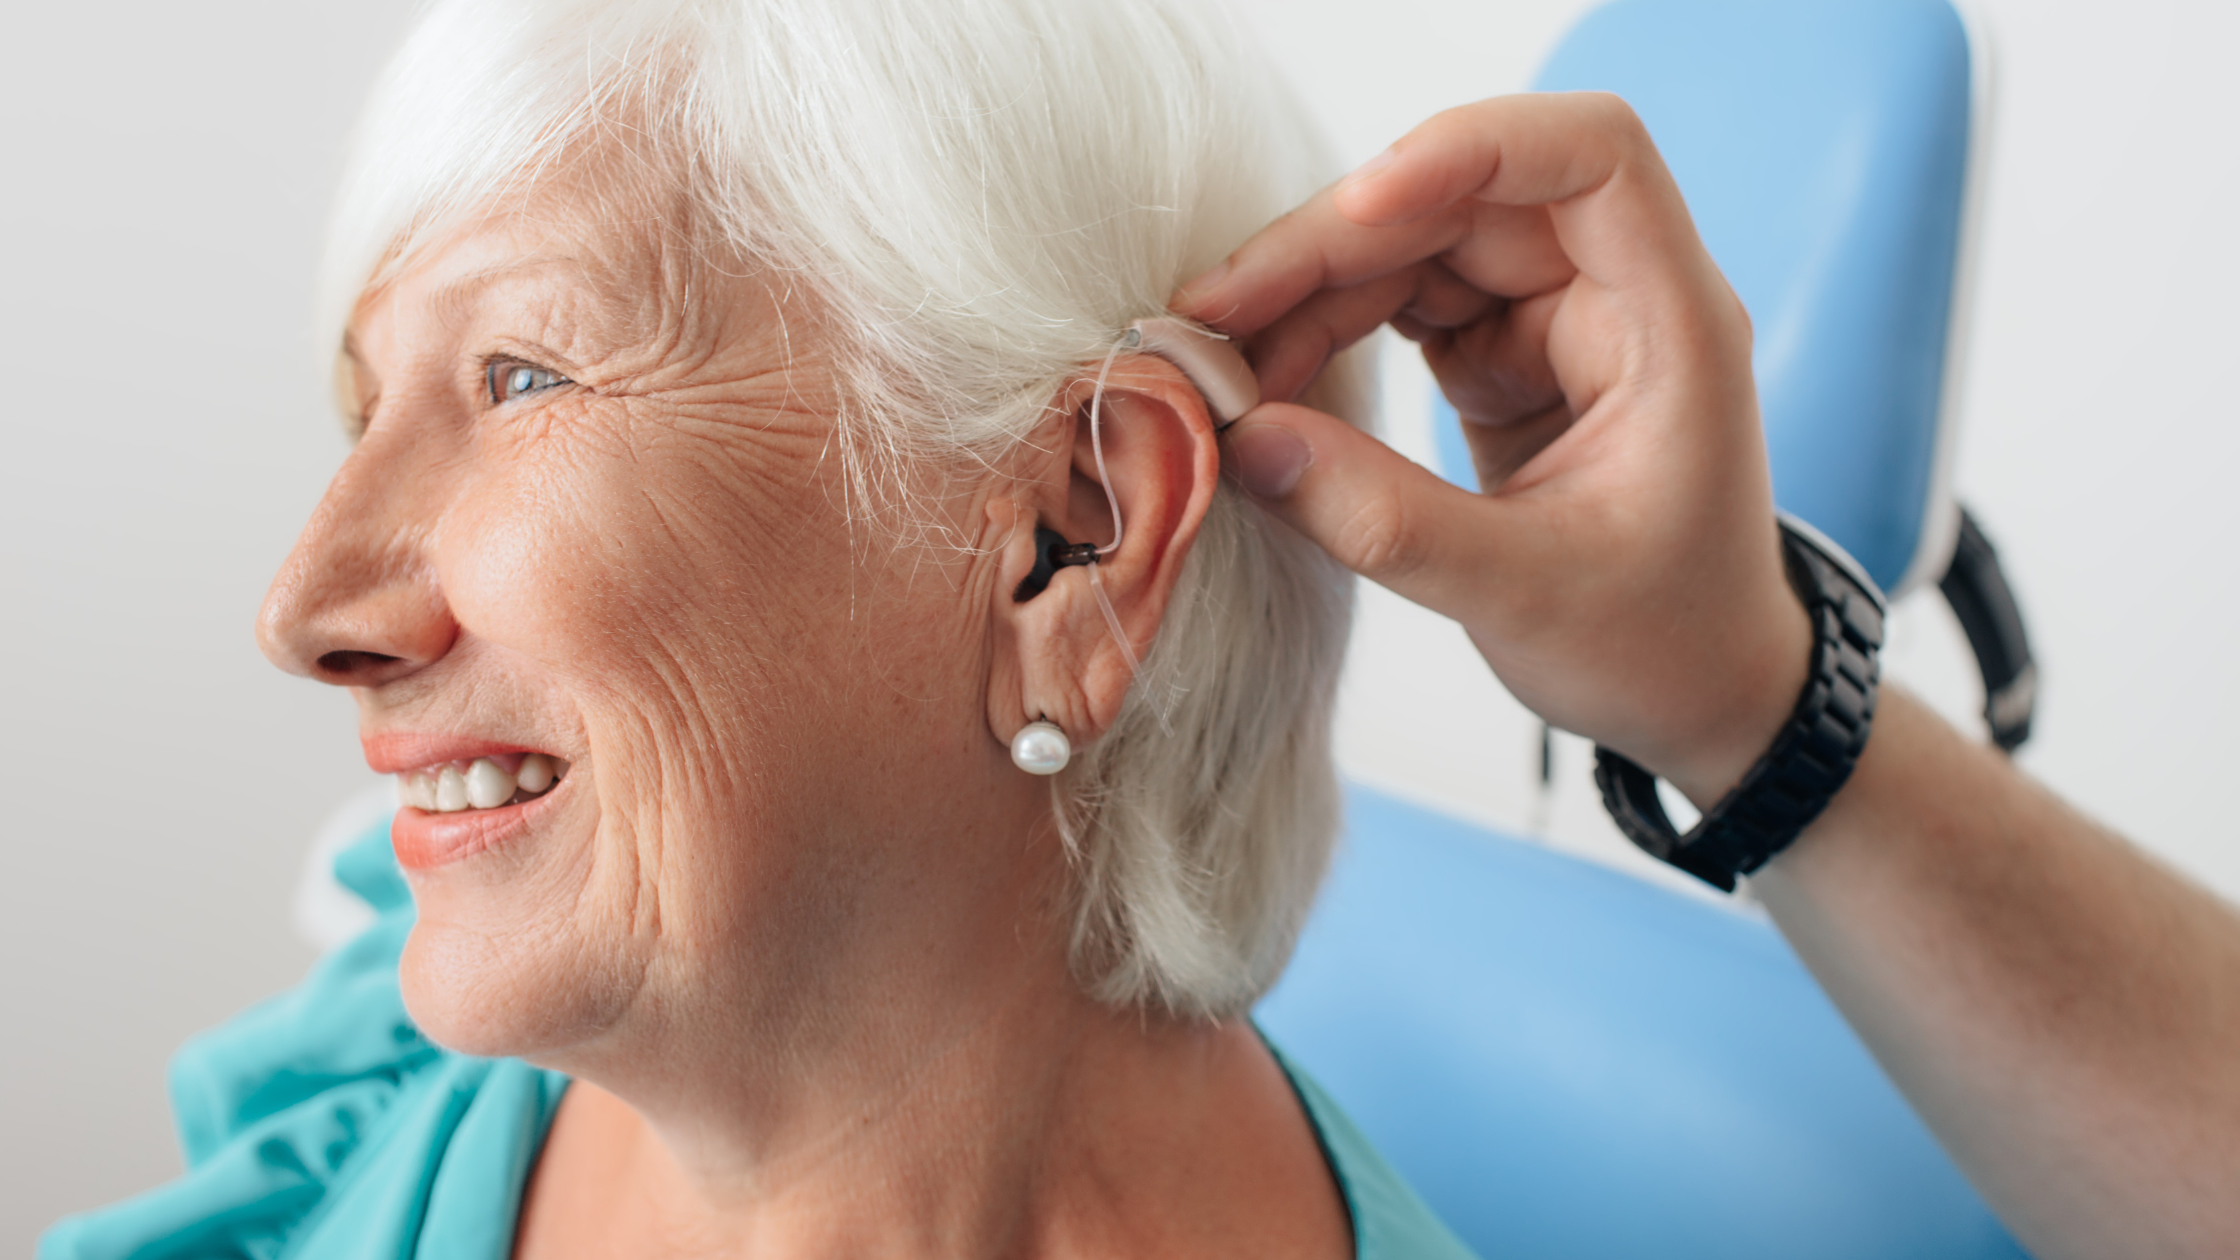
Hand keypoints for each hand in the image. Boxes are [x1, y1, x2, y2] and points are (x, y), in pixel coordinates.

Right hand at [1173, 92, 1809, 805]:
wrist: (1699, 691)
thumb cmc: (1659, 642)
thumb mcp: (1523, 595)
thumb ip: (1383, 520)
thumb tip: (1246, 443)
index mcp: (1669, 322)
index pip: (1590, 157)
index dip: (1470, 150)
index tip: (1359, 208)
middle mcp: (1614, 292)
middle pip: (1462, 200)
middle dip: (1329, 247)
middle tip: (1210, 320)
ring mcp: (1554, 317)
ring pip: (1413, 249)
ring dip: (1306, 293)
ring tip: (1216, 366)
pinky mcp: (1503, 354)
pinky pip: (1397, 306)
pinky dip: (1321, 335)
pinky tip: (1262, 382)